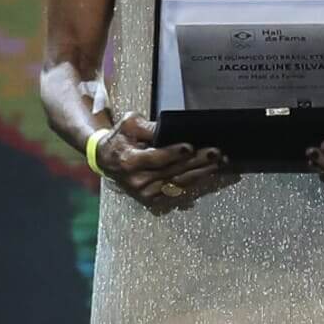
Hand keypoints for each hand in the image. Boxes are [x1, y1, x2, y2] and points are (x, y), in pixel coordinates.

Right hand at [95, 112, 226, 204]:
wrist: (106, 159)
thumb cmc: (119, 139)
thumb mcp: (128, 124)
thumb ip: (148, 127)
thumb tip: (169, 128)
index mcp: (129, 161)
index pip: (155, 158)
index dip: (173, 153)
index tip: (190, 146)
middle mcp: (137, 181)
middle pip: (172, 171)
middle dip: (196, 162)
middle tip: (214, 153)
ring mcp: (145, 192)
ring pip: (178, 183)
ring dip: (200, 173)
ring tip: (217, 162)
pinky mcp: (152, 198)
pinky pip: (177, 191)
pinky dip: (194, 182)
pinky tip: (207, 173)